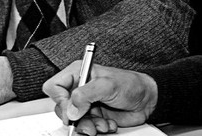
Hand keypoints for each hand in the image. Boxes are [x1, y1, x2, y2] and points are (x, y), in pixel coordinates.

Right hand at [43, 62, 157, 135]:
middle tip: (88, 121)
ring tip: (103, 123)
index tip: (71, 109)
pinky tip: (108, 123)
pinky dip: (98, 129)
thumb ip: (86, 95)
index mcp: (78, 73)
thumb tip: (71, 109)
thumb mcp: (107, 85)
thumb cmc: (130, 84)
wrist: (147, 99)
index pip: (55, 86)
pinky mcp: (93, 115)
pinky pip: (86, 127)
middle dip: (76, 118)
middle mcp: (79, 88)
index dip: (59, 99)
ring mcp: (86, 103)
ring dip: (88, 126)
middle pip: (62, 107)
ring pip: (74, 121)